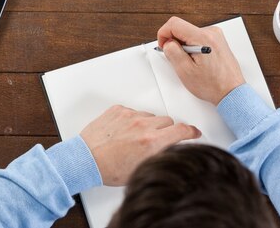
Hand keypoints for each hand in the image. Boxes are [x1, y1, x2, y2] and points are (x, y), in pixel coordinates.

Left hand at [80, 105, 200, 185]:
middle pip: (168, 121)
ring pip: (151, 115)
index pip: (181, 130)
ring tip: (135, 138)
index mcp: (152, 142)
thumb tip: (170, 150)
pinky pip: (133, 111)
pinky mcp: (118, 110)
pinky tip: (125, 132)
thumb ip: (160, 155)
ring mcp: (130, 116)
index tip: (193, 132)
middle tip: (157, 140)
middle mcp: (143, 126)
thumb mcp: (142, 169)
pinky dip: (132, 119)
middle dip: (166, 130)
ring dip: (149, 124)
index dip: (191, 131)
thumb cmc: (109, 168)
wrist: (86, 159)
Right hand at [157, 16, 244, 104]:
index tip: (164, 46)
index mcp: (202, 38)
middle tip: (180, 60)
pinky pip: (198, 38)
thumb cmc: (213, 85)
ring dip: (185, 46)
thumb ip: (173, 53)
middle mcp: (211, 33)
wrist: (231, 92)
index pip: (174, 24)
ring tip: (192, 63)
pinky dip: (193, 47)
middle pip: (182, 28)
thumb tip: (168, 43)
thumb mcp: (185, 72)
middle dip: (175, 43)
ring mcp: (216, 36)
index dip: (164, 34)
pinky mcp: (218, 40)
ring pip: (189, 34)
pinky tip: (198, 61)